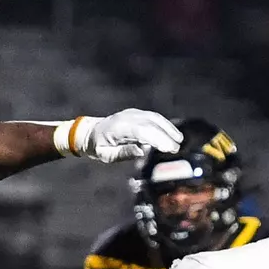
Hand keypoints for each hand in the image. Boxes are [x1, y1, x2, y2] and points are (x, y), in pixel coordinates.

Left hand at [66, 109, 182, 163]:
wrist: (90, 132)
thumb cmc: (97, 146)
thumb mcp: (106, 155)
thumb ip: (123, 153)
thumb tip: (142, 152)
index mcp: (118, 127)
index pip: (142, 130)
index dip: (157, 138)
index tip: (168, 148)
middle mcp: (127, 117)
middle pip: (150, 123)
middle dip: (165, 135)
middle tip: (176, 148)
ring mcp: (132, 113)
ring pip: (154, 118)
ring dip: (168, 128)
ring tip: (178, 141)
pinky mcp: (137, 113)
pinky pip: (153, 117)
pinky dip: (164, 124)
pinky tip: (172, 134)